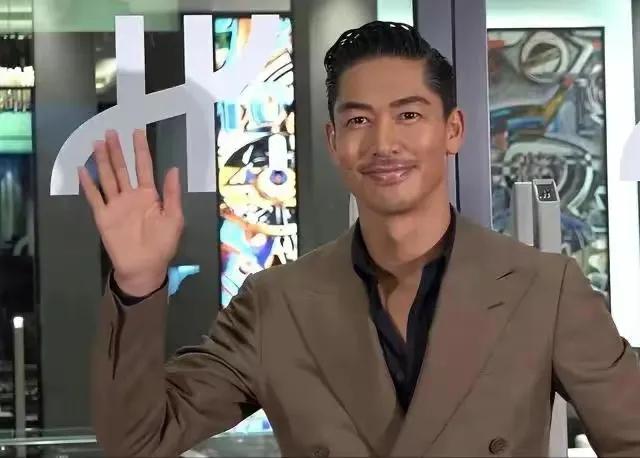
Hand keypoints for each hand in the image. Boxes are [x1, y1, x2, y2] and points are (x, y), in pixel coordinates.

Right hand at [79, 129, 183, 296]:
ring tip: (97, 142)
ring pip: (108, 177)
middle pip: (123, 168)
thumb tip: (173, 168)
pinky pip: (94, 197)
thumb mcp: (174, 218)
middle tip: (111, 131)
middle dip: (118, 150)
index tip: (138, 132)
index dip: (141, 150)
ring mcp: (116, 205)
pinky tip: (82, 169)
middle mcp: (131, 196)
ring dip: (103, 160)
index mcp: (150, 196)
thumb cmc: (163, 244)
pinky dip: (88, 183)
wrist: (145, 267)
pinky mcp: (103, 216)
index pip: (145, 167)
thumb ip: (172, 193)